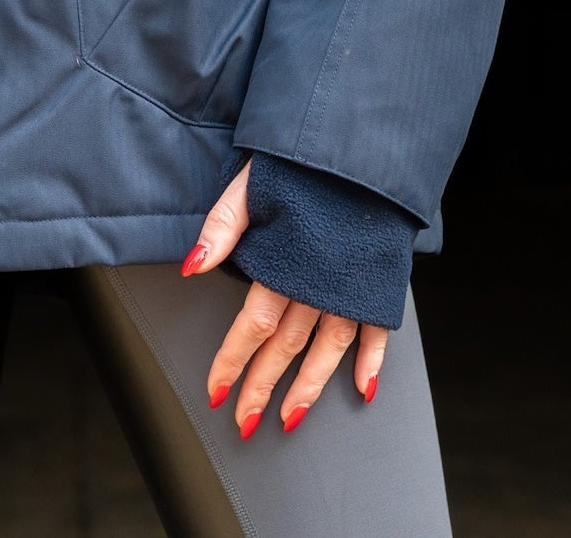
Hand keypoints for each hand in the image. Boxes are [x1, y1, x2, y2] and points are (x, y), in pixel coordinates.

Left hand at [181, 157, 387, 437]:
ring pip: (329, 349)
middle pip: (286, 347)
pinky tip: (363, 388)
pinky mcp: (379, 282)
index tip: (216, 391)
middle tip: (246, 421)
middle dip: (264, 387)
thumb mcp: (253, 183)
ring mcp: (352, 287)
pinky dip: (371, 361)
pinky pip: (377, 331)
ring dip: (311, 387)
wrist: (366, 150)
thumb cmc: (305, 162)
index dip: (233, 361)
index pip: (253, 326)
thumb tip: (191, 266)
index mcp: (284, 265)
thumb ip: (223, 226)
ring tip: (292, 417)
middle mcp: (319, 285)